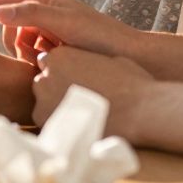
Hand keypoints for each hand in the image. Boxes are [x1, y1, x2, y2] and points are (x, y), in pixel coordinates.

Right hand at [0, 0, 138, 60]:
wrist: (129, 56)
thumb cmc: (100, 37)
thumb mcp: (64, 23)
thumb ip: (29, 14)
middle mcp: (39, 9)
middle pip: (5, 26)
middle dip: (16, 43)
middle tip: (42, 53)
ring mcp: (44, 28)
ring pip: (15, 45)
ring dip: (28, 55)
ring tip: (54, 58)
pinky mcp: (49, 45)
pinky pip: (27, 55)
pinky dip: (37, 61)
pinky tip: (57, 63)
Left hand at [31, 46, 153, 136]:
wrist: (139, 111)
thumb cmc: (131, 83)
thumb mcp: (108, 60)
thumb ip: (87, 62)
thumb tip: (84, 66)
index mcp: (60, 56)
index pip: (50, 61)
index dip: (63, 71)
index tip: (77, 81)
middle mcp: (46, 76)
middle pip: (44, 81)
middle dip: (56, 88)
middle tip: (79, 99)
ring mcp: (43, 101)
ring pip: (43, 101)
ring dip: (55, 106)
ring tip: (82, 114)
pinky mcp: (47, 124)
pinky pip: (47, 121)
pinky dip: (59, 123)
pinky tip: (79, 126)